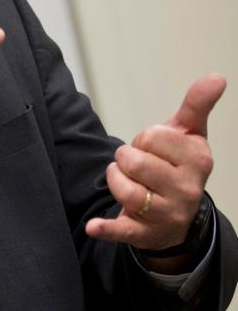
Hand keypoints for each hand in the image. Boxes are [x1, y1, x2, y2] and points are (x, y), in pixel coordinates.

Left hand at [85, 74, 224, 261]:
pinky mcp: (146, 233)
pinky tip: (93, 227)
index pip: (152, 137)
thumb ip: (196, 105)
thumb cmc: (177, 166)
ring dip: (115, 181)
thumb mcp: (188, 134)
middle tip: (136, 166)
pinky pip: (123, 230)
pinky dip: (106, 229)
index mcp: (198, 160)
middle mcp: (187, 189)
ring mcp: (167, 213)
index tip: (154, 149)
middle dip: (126, 159)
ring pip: (126, 189)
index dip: (144, 140)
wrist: (175, 215)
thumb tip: (216, 77)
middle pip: (135, 162)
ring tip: (124, 180)